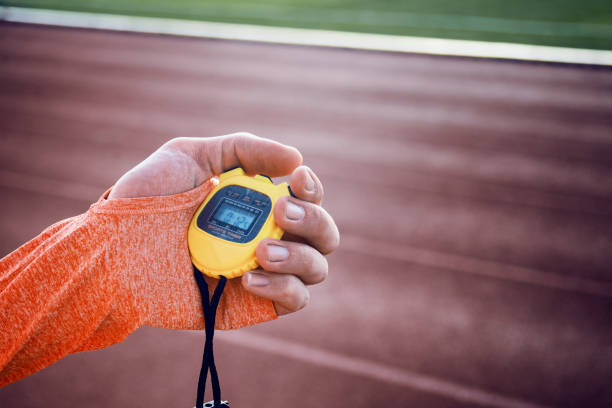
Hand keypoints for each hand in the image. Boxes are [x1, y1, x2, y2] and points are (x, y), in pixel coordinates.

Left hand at [109, 133, 338, 315]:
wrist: (112, 251)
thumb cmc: (147, 200)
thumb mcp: (191, 156)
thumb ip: (245, 149)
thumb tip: (298, 158)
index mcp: (259, 203)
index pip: (307, 197)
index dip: (312, 189)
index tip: (297, 179)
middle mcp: (268, 236)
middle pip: (323, 234)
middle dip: (312, 221)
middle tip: (280, 214)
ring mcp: (264, 272)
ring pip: (316, 268)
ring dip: (300, 256)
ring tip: (262, 251)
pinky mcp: (251, 305)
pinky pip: (294, 300)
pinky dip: (283, 287)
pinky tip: (248, 278)